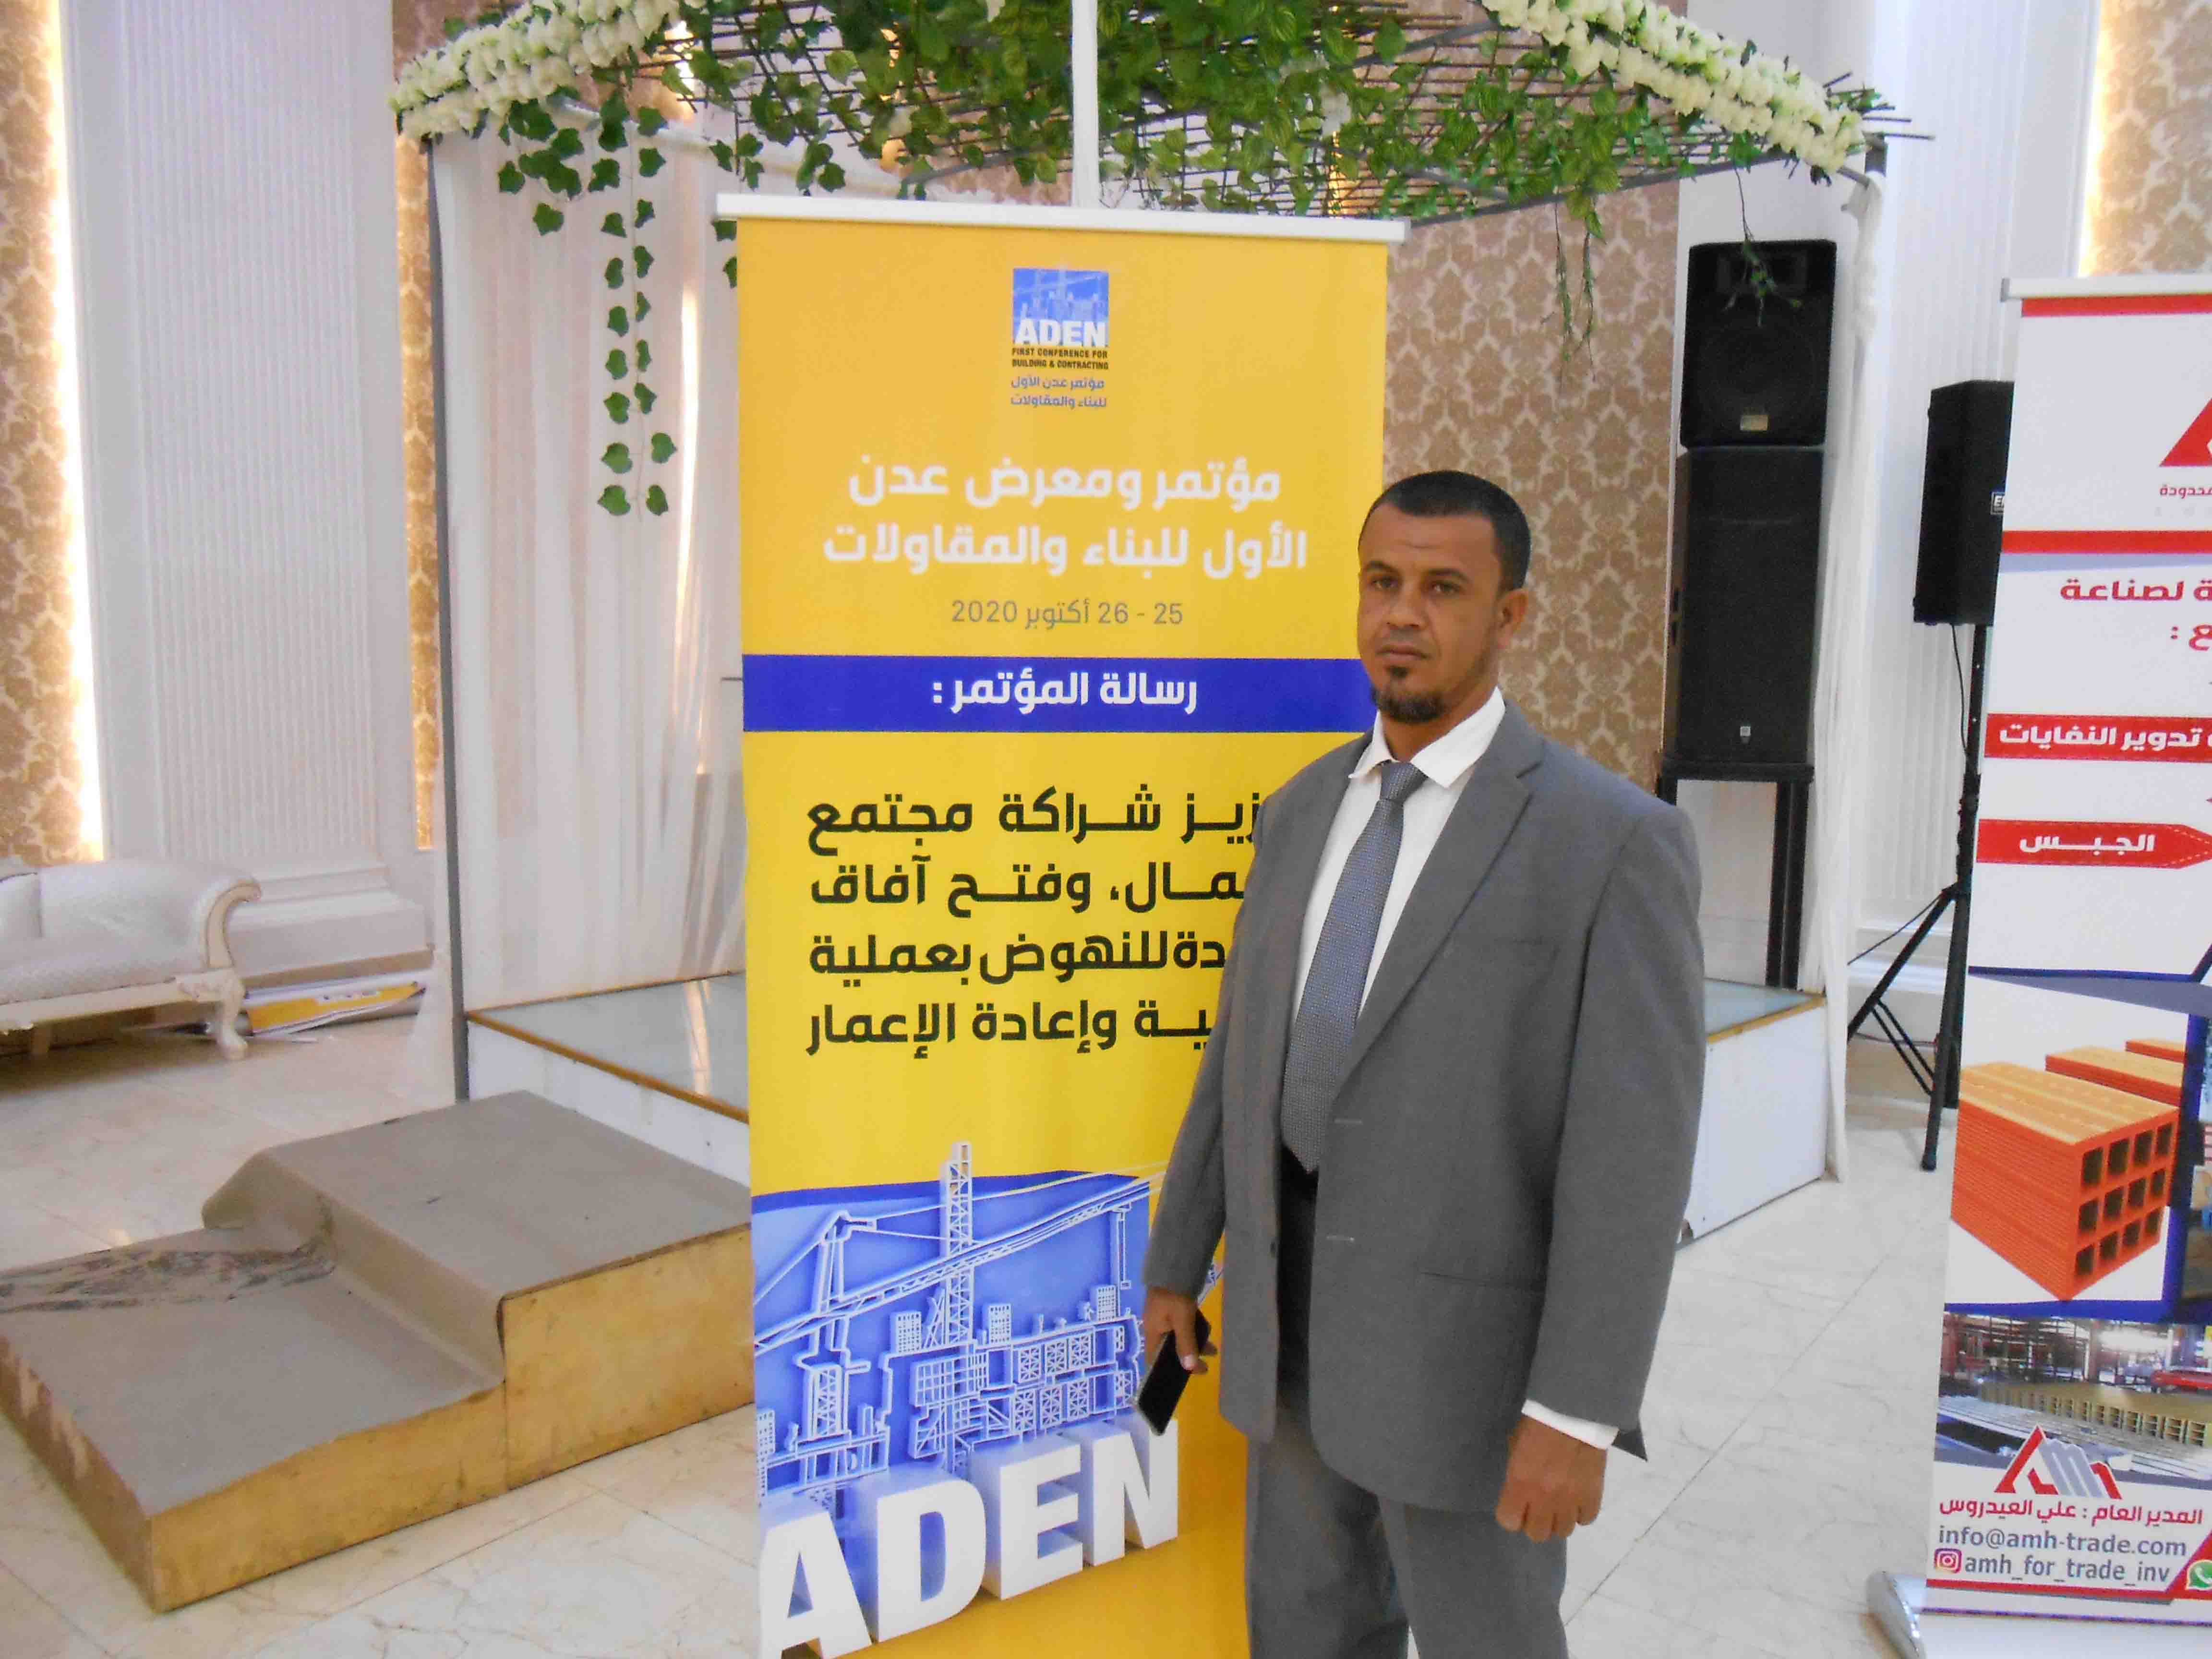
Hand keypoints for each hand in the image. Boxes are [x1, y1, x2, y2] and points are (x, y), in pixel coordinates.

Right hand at [1140, 1287, 1214, 1374]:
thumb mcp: (1182, 1321)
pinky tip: (1205, 1330)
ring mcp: (1163, 1316)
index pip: (1154, 1359)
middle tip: (1206, 1364)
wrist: (1173, 1266)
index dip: (1169, 1370)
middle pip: (1170, 1348)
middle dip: (1188, 1356)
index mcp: (1152, 1332)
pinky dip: (1192, 1330)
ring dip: (1194, 1343)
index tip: (1187, 1375)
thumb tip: (1189, 1368)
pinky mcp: (1171, 1308)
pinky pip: (1181, 1325)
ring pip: (1178, 1336)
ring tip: (1212, 1349)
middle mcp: (1155, 1327)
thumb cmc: (1174, 1296)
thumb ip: (1186, 1344)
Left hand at [1493, 1414, 1605, 1541]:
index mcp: (1520, 1483)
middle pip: (1537, 1534)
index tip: (1516, 1507)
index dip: (1512, 1516)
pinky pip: (1586, 1520)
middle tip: (1539, 1507)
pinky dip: (1581, 1513)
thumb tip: (1519, 1492)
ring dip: (1559, 1519)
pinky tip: (1578, 1499)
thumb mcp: (1516, 1446)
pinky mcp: (1593, 1496)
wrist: (1575, 1412)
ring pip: (1563, 1532)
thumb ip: (1517, 1474)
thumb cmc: (1539, 1424)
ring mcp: (1570, 1501)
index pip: (1509, 1521)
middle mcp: (1544, 1498)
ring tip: (1560, 1503)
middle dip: (1535, 1522)